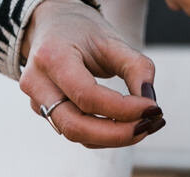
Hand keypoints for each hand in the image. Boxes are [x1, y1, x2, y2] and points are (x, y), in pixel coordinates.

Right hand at [19, 3, 162, 148]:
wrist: (52, 25)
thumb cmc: (81, 30)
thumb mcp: (112, 40)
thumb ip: (136, 68)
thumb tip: (151, 106)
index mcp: (51, 56)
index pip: (87, 96)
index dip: (122, 109)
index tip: (152, 108)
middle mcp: (37, 82)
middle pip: (76, 126)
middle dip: (117, 134)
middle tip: (148, 126)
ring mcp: (37, 100)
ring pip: (76, 135)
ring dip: (113, 138)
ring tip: (144, 126)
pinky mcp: (45, 112)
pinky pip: (77, 132)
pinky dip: (104, 135)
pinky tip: (126, 126)